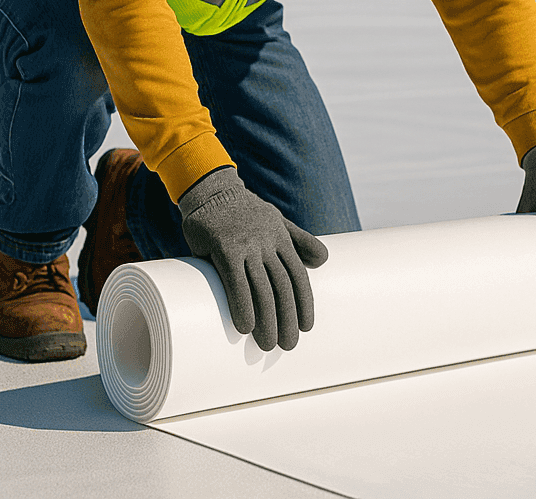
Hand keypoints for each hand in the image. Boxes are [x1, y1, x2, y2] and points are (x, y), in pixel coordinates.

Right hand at [178, 166, 328, 350]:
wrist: (211, 190)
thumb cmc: (244, 211)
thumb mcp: (276, 220)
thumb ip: (298, 239)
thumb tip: (324, 259)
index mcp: (282, 239)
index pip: (299, 276)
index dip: (304, 303)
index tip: (307, 327)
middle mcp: (268, 243)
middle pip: (283, 287)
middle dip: (288, 318)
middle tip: (288, 345)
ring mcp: (247, 246)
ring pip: (262, 288)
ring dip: (267, 320)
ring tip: (268, 345)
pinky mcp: (224, 248)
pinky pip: (236, 281)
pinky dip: (242, 305)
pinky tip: (245, 327)